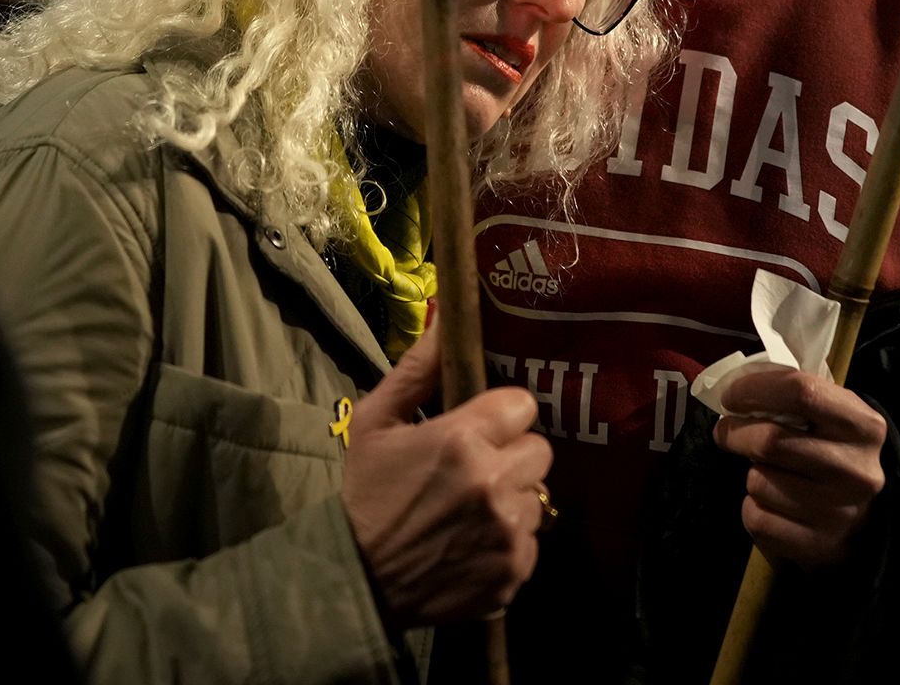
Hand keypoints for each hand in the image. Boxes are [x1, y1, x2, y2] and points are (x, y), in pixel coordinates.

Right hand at [340, 323, 552, 625]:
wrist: (359, 580)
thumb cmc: (366, 494)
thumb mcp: (375, 423)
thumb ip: (417, 369)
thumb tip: (445, 319)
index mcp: (462, 439)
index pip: (524, 405)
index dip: (502, 416)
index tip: (482, 429)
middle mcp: (494, 482)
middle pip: (540, 450)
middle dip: (513, 456)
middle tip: (477, 471)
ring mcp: (508, 532)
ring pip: (538, 497)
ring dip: (513, 501)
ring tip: (472, 512)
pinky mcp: (515, 572)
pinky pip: (532, 543)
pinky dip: (510, 545)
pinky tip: (474, 545)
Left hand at [711, 365, 889, 568]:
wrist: (866, 524)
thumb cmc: (836, 454)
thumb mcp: (834, 417)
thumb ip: (796, 396)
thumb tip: (736, 386)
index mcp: (865, 426)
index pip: (802, 392)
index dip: (756, 389)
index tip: (731, 395)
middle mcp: (857, 470)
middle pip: (770, 441)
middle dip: (735, 433)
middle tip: (726, 432)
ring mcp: (839, 513)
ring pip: (758, 482)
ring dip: (751, 475)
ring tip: (768, 474)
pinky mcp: (817, 546)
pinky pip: (756, 518)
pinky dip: (753, 508)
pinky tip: (772, 504)